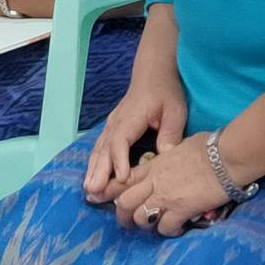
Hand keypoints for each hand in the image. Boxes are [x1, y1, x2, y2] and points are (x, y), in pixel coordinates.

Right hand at [83, 73, 188, 203]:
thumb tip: (166, 154)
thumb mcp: (175, 110)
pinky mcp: (112, 128)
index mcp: (131, 117)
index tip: (122, 179)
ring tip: (89, 190)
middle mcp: (116, 122)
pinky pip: (101, 147)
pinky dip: (95, 163)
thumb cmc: (165, 91)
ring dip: (93, 169)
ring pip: (99, 149)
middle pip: (104, 148)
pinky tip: (92, 177)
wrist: (153, 73)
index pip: (121, 140)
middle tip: (94, 191)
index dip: (120, 160)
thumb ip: (170, 132)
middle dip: (99, 171)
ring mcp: (112, 125)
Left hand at [111, 132, 228, 236]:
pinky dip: (166, 231)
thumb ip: (168, 156)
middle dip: (122, 215)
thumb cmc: (208, 147)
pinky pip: (165, 227)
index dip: (108, 190)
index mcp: (153, 165)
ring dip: (144, 224)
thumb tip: (171, 155)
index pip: (123, 179)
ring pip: (140, 217)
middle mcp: (154, 181)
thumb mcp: (179, 147)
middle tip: (126, 223)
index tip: (96, 197)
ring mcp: (165, 196)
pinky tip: (174, 229)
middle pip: (125, 202)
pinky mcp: (181, 209)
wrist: (225, 157)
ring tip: (151, 227)